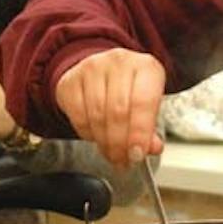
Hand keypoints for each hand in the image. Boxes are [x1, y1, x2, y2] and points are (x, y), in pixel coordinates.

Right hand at [54, 47, 164, 167]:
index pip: (143, 102)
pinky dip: (88, 134)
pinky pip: (79, 116)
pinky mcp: (71, 80)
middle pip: (118, 111)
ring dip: (105, 142)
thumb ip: (151, 128)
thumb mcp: (148, 104)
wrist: (102, 71)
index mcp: (145, 67)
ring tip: (112, 154)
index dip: (140, 133)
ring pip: (97, 116)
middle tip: (123, 161)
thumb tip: (151, 147)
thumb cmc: (129, 89)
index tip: (137, 155)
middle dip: (120, 144)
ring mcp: (92, 68)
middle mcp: (119, 63)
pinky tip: (97, 137)